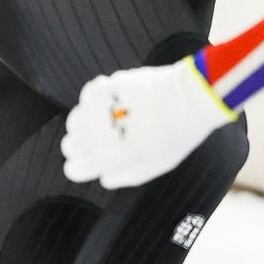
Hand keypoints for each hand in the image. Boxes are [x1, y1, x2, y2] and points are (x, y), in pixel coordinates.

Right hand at [61, 56, 237, 189]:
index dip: (75, 168)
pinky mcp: (112, 86)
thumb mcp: (157, 165)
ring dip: (81, 124)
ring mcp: (109, 109)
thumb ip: (126, 175)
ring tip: (96, 123)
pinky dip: (92, 99)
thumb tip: (102, 178)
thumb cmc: (177, 135)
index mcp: (120, 157)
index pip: (77, 169)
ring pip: (75, 121)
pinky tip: (105, 103)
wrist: (193, 99)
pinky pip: (88, 95)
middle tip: (86, 144)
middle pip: (71, 145)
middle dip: (76, 146)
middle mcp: (111, 133)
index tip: (78, 164)